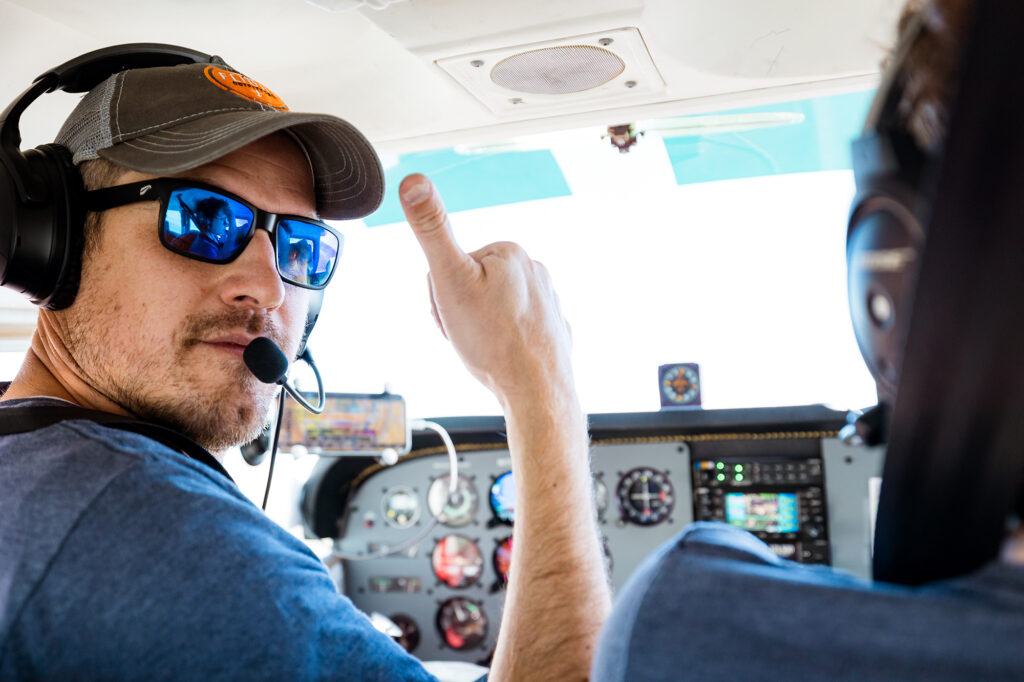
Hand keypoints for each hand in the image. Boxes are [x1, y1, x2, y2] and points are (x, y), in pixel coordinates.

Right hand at [399, 174, 574, 405]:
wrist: (535, 390)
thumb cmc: (492, 338)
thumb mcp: (449, 279)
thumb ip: (431, 229)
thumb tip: (413, 181)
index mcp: (507, 251)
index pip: (451, 265)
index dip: (442, 295)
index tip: (455, 314)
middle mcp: (533, 269)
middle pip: (472, 286)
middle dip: (460, 311)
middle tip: (469, 335)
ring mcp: (547, 300)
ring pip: (492, 309)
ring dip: (479, 329)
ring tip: (487, 349)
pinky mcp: (553, 327)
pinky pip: (515, 329)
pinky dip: (503, 342)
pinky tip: (504, 357)